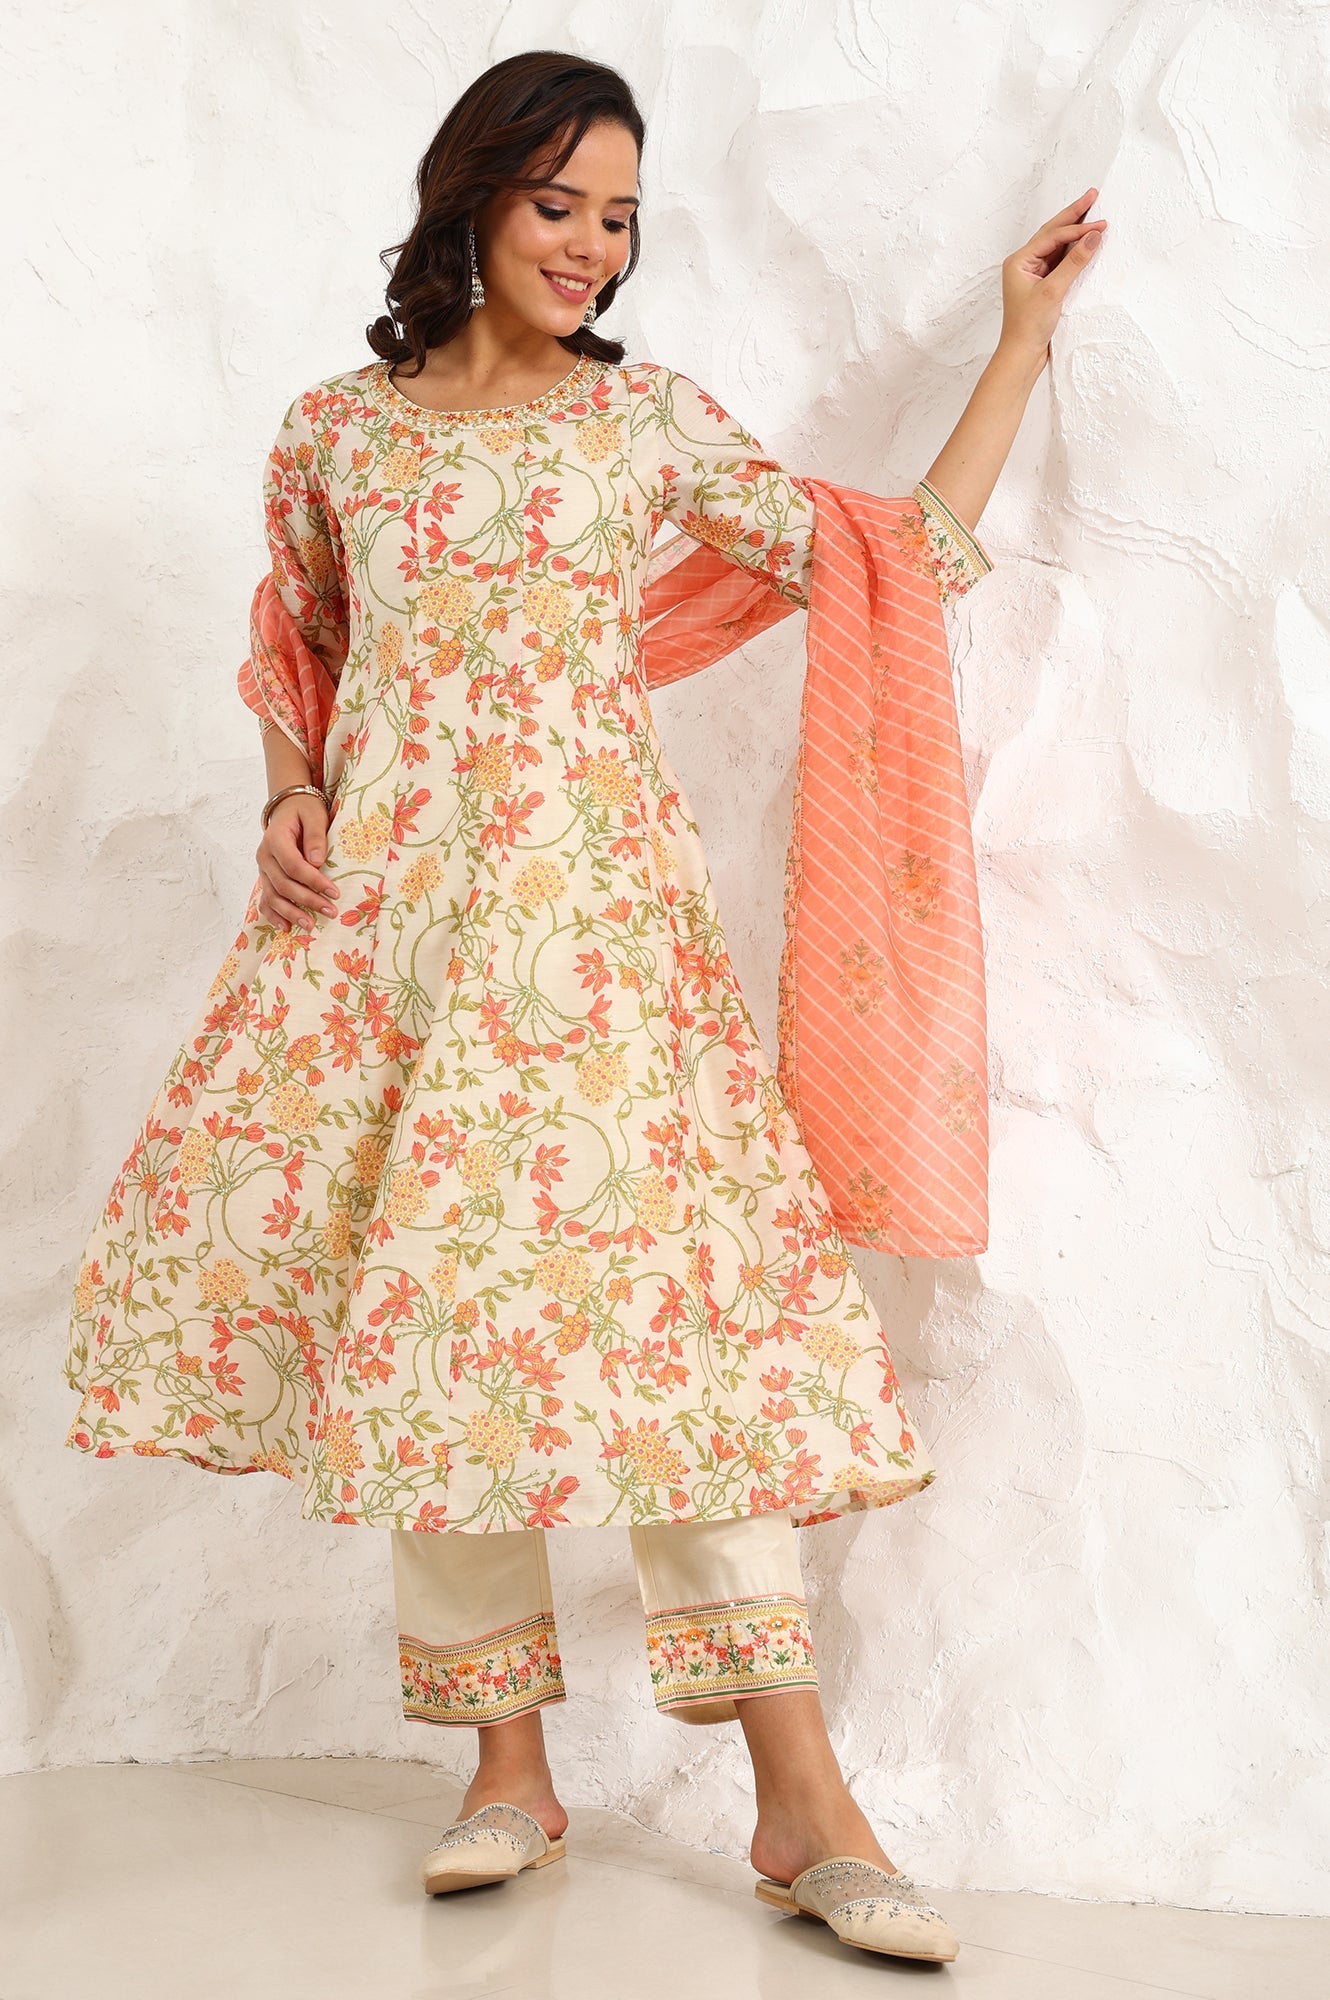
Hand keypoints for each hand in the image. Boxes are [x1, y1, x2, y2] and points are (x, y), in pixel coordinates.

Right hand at [255, 792, 338, 928]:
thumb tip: (317, 861)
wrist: (288, 809)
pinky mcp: (266, 878)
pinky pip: (265, 900)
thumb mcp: (314, 815)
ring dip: (291, 913)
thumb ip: (316, 836)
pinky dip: (274, 915)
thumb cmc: (304, 812)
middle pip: (283, 884)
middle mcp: (264, 856)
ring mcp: (263, 869)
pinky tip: (286, 928)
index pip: (293, 866)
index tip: (334, 892)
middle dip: (307, 900)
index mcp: (275, 839)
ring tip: (310, 926)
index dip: (313, 881)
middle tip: (330, 911)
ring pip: (273, 896)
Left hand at [999, 188, 1105, 369]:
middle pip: (1053, 232)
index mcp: (1019, 261)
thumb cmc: (1028, 327)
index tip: (1100, 223)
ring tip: (1093, 212)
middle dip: (1074, 215)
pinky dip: (1075, 251)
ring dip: (1076, 231)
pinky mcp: (1044, 284)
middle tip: (1093, 195)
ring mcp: (1034, 273)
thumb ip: (1074, 262)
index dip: (1077, 228)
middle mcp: (1024, 263)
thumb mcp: (1053, 291)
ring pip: (1058, 245)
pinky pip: (1061, 261)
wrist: (1022, 355)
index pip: (1052, 236)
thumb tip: (1093, 237)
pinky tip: (1087, 242)